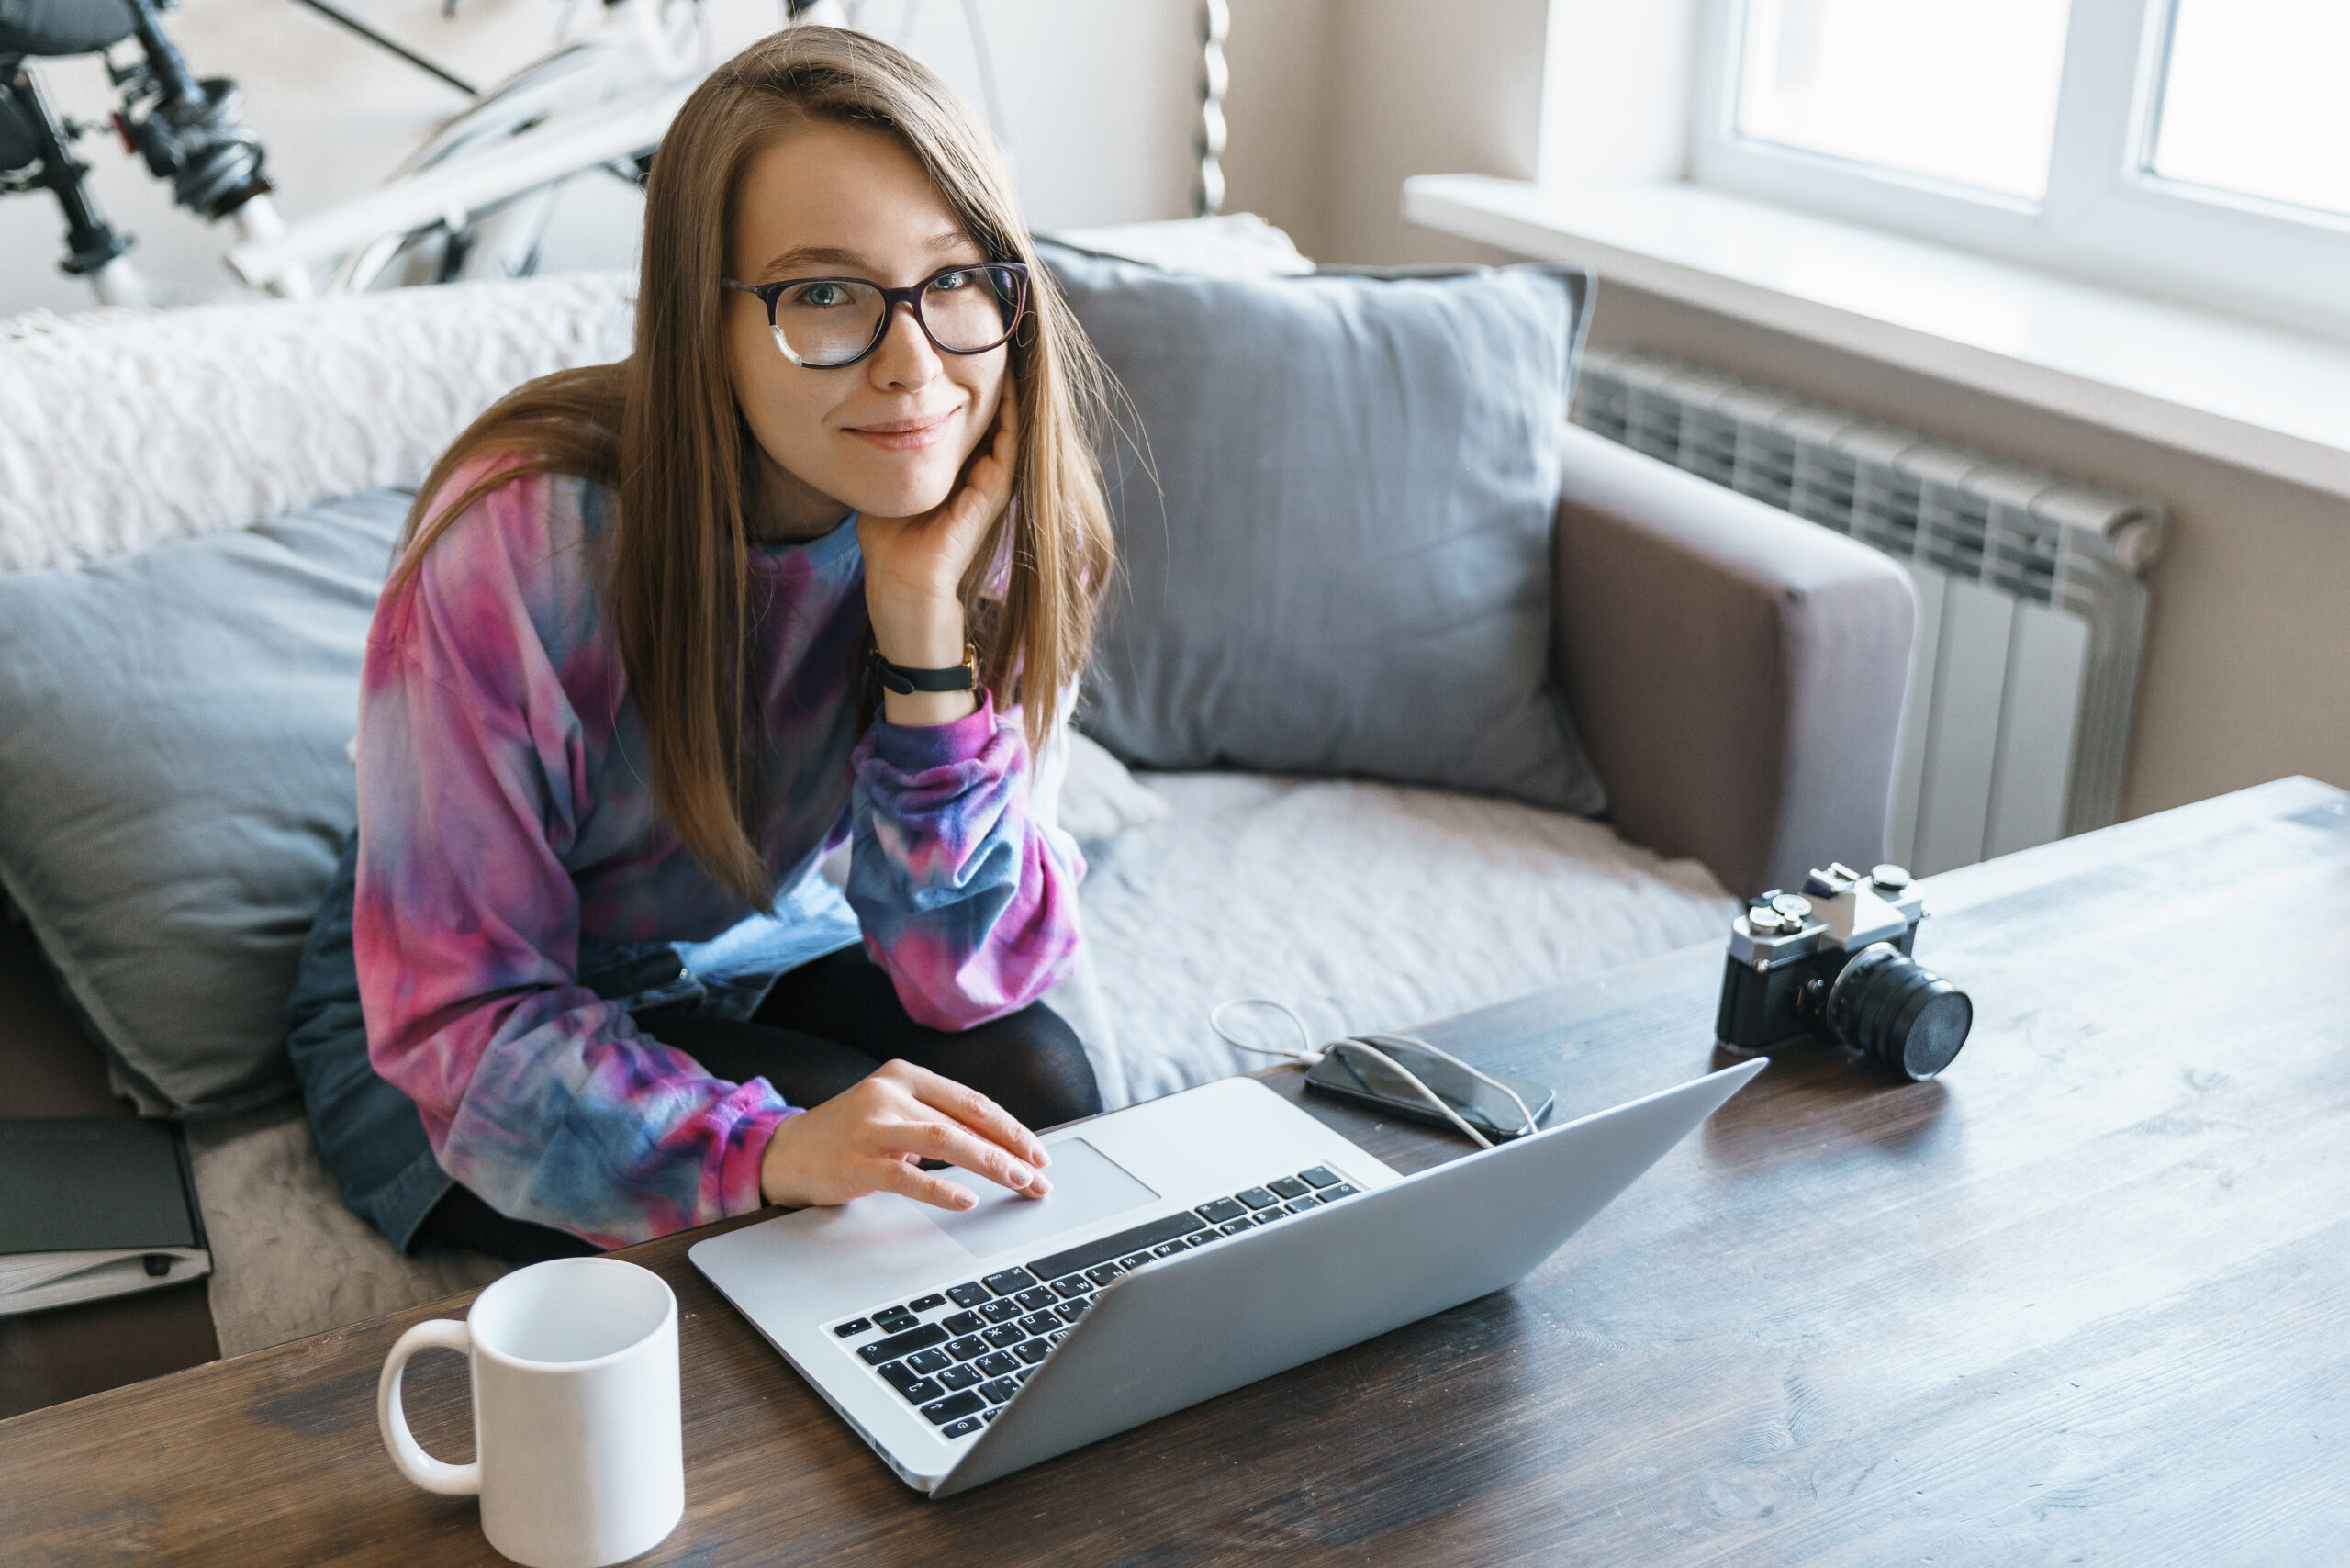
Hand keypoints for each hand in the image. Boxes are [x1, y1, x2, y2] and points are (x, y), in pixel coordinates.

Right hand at [758, 1058, 1053, 1210]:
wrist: (785, 1152)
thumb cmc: (849, 1136)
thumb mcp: (894, 1114)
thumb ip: (937, 1121)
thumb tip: (1000, 1148)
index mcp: (906, 1075)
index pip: (972, 1102)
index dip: (1011, 1129)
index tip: (1038, 1153)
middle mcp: (891, 1092)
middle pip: (965, 1120)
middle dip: (1010, 1150)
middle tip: (1038, 1177)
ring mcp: (873, 1125)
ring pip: (945, 1140)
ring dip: (989, 1163)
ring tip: (1018, 1182)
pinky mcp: (857, 1160)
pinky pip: (908, 1176)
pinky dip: (941, 1189)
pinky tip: (966, 1199)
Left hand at [857, 373, 1019, 685]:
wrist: (901, 582)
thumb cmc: (890, 539)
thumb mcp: (887, 478)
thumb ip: (887, 449)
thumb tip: (867, 415)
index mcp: (959, 469)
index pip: (971, 416)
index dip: (970, 383)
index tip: (964, 346)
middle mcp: (981, 473)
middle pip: (996, 415)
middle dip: (995, 377)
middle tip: (996, 336)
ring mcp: (991, 483)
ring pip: (1011, 426)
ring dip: (1011, 391)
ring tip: (1009, 349)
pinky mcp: (993, 494)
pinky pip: (1008, 445)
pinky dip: (1010, 416)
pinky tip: (1007, 385)